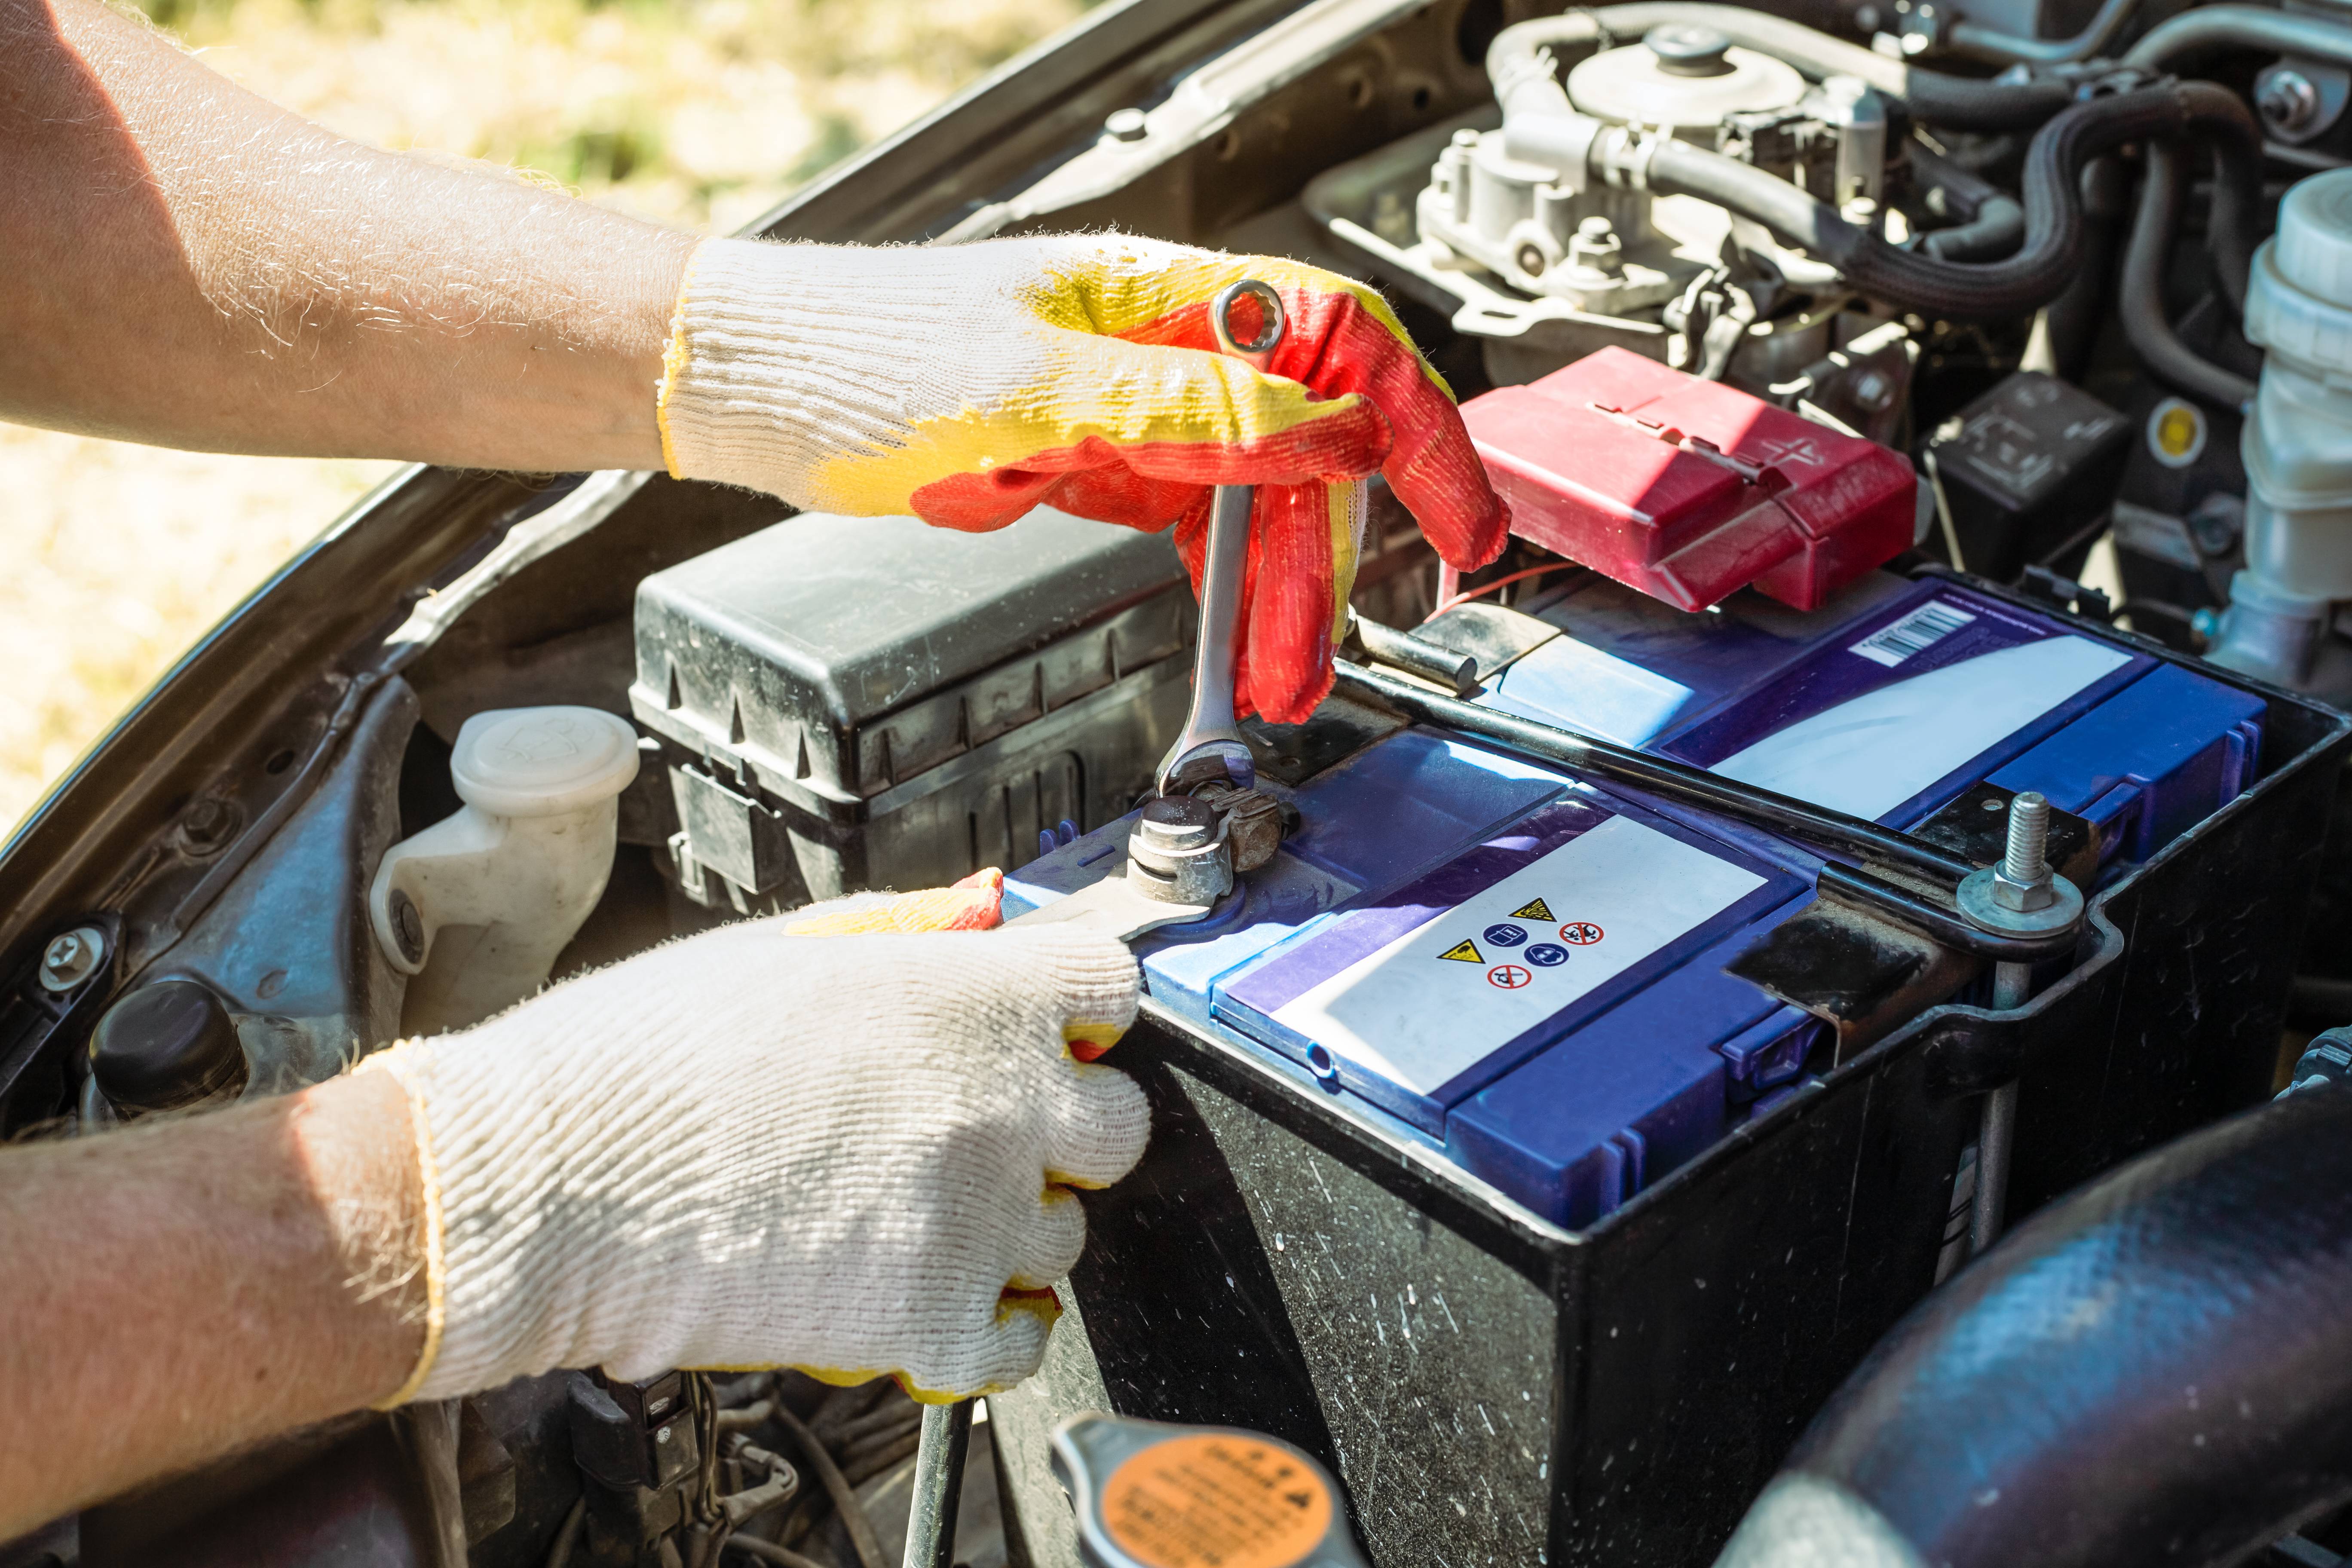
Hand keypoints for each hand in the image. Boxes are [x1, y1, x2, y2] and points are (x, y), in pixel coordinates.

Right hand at [360, 882, 1145, 1403]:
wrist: (551, 1183)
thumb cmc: (642, 1058)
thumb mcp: (786, 949)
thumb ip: (909, 932)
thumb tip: (988, 910)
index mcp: (968, 999)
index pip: (1110, 990)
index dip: (1079, 1013)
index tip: (1048, 1031)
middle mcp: (999, 1106)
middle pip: (1116, 1125)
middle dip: (1064, 1128)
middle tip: (989, 1134)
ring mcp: (976, 1220)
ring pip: (1067, 1234)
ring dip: (1015, 1226)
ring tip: (924, 1217)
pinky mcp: (934, 1322)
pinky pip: (1023, 1339)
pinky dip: (997, 1328)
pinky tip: (944, 1300)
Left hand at [655, 235, 1508, 722]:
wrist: (761, 388)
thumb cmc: (864, 360)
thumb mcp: (1035, 397)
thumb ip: (1190, 411)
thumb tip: (1327, 423)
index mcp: (1167, 297)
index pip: (1345, 347)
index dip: (1416, 432)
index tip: (1460, 519)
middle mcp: (1170, 345)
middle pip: (1311, 445)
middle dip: (1325, 560)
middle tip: (1319, 659)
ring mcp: (1141, 406)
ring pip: (1260, 501)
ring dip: (1279, 597)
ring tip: (1279, 684)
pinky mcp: (1106, 461)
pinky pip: (1202, 527)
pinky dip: (1228, 590)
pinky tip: (1238, 642)